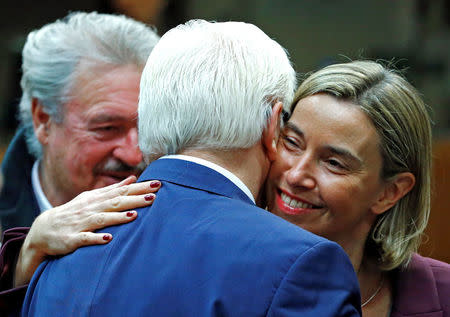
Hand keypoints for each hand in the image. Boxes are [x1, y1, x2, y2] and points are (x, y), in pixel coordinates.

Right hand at [14, 176, 159, 285]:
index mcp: (97, 199)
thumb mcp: (93, 198)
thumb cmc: (74, 213)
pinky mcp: (72, 239)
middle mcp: (91, 209)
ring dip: (118, 217)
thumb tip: (133, 179)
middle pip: (115, 202)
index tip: (158, 183)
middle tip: (154, 196)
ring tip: (134, 215)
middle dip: (135, 199)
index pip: (122, 191)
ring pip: (102, 219)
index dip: (140, 188)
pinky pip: (85, 238)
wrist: (43, 230)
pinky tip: (109, 238)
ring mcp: (81, 223)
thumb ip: (114, 189)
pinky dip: (96, 238)